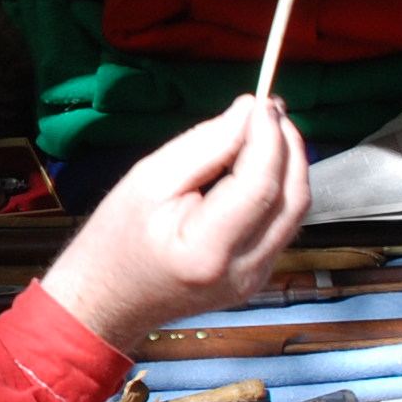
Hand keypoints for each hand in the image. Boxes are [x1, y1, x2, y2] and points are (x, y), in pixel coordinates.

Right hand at [38, 97, 311, 352]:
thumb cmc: (115, 239)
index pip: (260, 186)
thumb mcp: (149, 179)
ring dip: (289, 165)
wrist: (105, 300)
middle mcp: (241, 272)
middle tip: (270, 108)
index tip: (262, 101)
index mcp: (207, 250)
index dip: (269, 138)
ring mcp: (254, 280)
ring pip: (295, 212)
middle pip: (291, 199)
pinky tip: (258, 166)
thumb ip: (205, 145)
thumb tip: (250, 111)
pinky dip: (279, 189)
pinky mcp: (258, 278)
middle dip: (288, 146)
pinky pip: (283, 225)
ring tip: (265, 130)